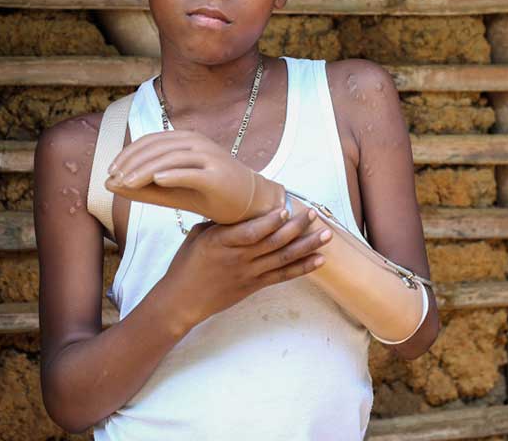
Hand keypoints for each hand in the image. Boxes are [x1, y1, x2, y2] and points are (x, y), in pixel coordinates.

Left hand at [106, 130, 284, 223]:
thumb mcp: (172, 192)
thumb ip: (143, 188)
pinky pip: (192, 171)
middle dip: (132, 163)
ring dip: (145, 170)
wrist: (250, 204)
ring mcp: (209, 157)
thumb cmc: (209, 195)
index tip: (110, 171)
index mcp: (186, 140)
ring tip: (127, 183)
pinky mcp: (218, 174)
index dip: (128, 154)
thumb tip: (108, 185)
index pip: (151, 141)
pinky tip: (156, 180)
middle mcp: (197, 143)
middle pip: (158, 148)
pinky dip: (173, 174)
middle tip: (114, 179)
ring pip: (171, 158)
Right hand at [155, 207, 331, 327]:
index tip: (285, 209)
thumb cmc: (186, 265)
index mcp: (221, 242)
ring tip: (326, 234)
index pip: (250, 232)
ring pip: (283, 258)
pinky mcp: (254, 285)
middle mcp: (238, 258)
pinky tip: (319, 259)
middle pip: (273, 242)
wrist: (181, 301)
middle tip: (313, 214)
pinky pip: (283, 276)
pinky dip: (303, 268)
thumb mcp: (198, 236)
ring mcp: (248, 273)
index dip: (270, 222)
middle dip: (296, 227)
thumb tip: (242, 206)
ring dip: (307, 245)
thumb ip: (221, 222)